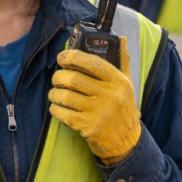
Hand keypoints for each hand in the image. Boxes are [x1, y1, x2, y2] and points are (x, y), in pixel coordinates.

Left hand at [48, 36, 140, 164]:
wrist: (127, 142)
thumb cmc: (123, 110)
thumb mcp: (127, 85)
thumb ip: (123, 62)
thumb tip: (121, 39)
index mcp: (119, 82)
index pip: (93, 63)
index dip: (73, 57)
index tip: (62, 57)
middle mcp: (110, 96)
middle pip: (74, 79)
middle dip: (59, 77)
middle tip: (56, 78)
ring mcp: (99, 112)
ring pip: (66, 96)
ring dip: (54, 93)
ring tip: (54, 93)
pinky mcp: (89, 127)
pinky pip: (64, 114)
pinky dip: (55, 109)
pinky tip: (56, 107)